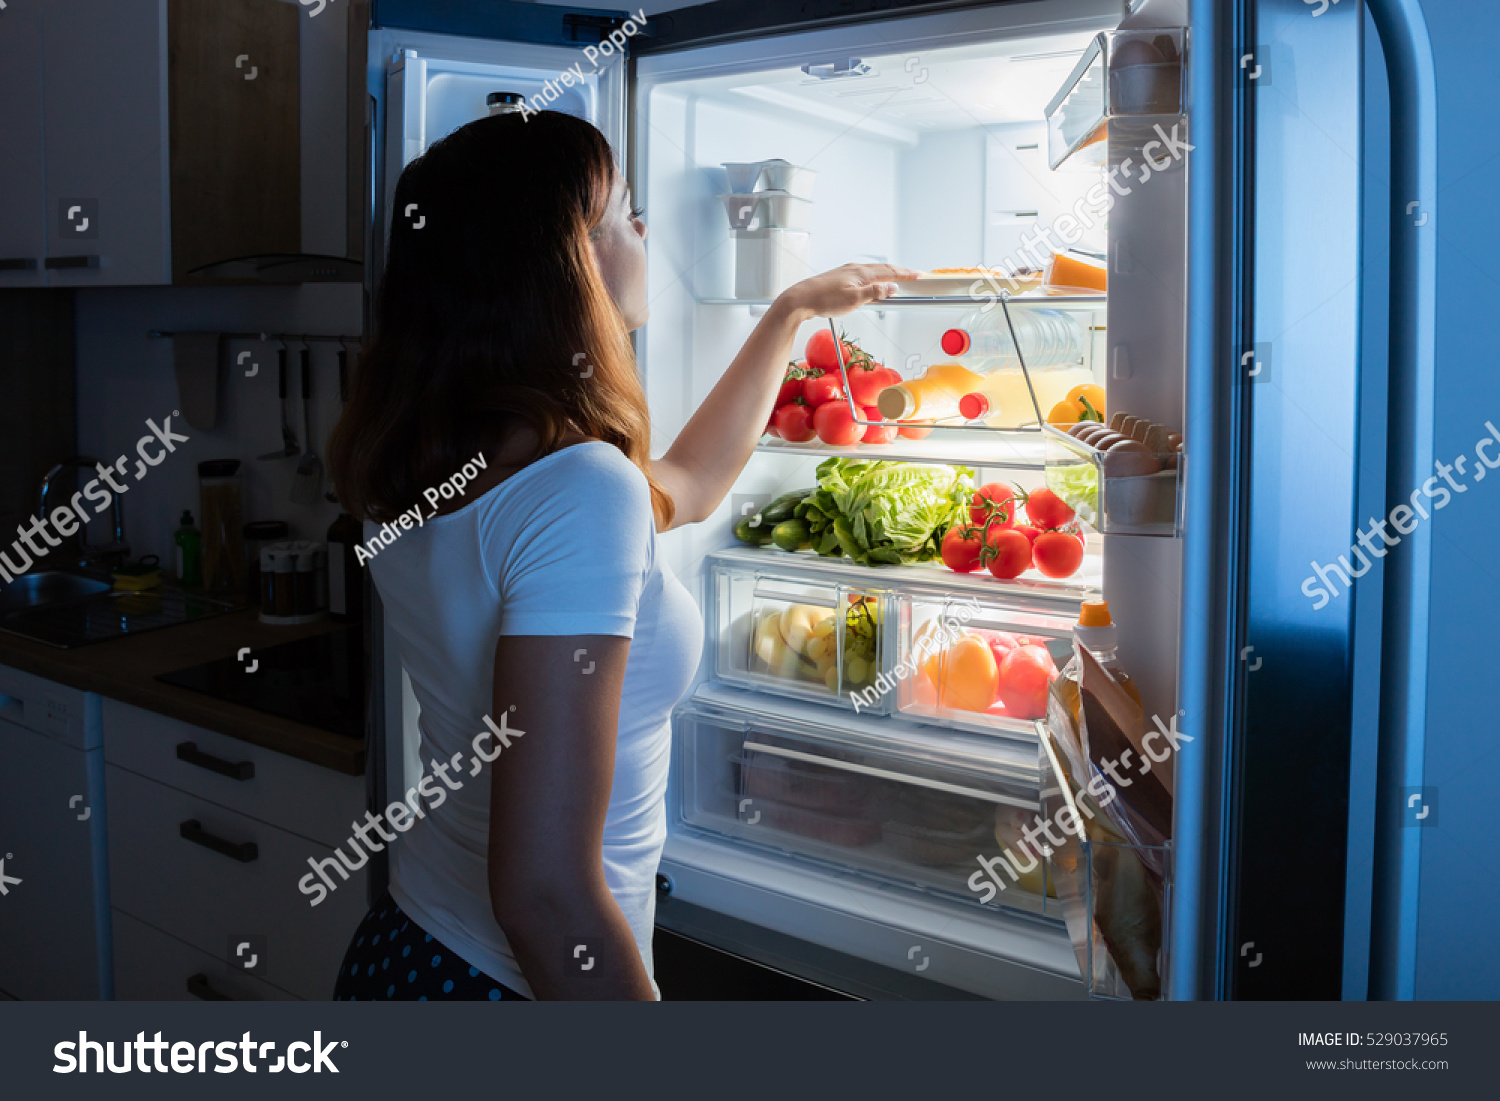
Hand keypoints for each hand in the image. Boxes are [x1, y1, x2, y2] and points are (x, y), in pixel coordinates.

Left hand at [775, 263, 918, 322]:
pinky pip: (864, 275)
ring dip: (887, 274)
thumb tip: (892, 287)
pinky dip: (875, 277)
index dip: (906, 274)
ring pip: (873, 271)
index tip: (919, 275)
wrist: (801, 299)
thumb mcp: (854, 300)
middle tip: (913, 275)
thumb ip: (875, 293)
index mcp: (861, 273)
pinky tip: (872, 283)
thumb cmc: (824, 300)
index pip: (889, 272)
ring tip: (897, 278)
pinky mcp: (840, 278)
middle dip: (900, 272)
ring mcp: (847, 272)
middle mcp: (855, 269)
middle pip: (883, 269)